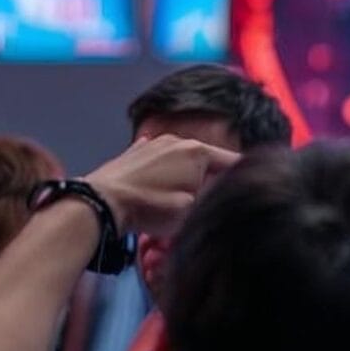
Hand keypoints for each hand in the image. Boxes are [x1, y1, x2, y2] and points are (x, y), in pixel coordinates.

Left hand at [84, 137, 242, 239]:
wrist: (100, 203)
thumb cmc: (151, 207)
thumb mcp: (192, 210)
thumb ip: (214, 197)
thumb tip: (226, 193)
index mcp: (198, 151)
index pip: (234, 162)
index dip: (244, 178)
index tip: (249, 190)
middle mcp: (178, 140)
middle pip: (208, 160)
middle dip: (213, 178)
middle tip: (213, 200)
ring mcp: (153, 143)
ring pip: (182, 158)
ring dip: (188, 174)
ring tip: (184, 195)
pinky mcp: (133, 152)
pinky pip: (159, 160)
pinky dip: (165, 171)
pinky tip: (160, 184)